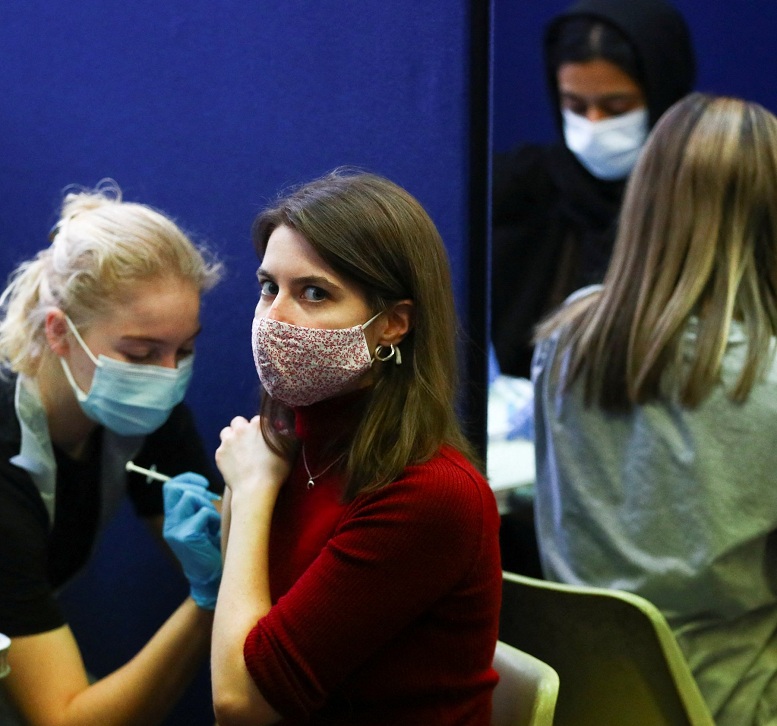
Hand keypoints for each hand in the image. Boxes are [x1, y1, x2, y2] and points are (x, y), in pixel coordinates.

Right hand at [163, 473, 221, 609]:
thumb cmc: (212, 545)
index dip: (188, 479)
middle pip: (176, 488)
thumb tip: (207, 484)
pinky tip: (215, 531)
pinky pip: (203, 514)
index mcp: (173, 517)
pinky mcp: (185, 537)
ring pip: (190, 497)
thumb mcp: (203, 520)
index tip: (204, 483)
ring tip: (212, 521)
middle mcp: (170, 522)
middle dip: (197, 489)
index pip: (170, 486)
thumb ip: (200, 503)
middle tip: (210, 500)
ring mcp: (175, 530)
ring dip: (207, 504)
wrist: (212, 577)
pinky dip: (213, 518)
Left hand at [216, 416, 291, 494]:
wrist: (255, 489)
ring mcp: (228, 441)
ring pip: (226, 432)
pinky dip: (226, 453)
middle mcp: (241, 429)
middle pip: (238, 421)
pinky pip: (221, 449)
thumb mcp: (286, 451)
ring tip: (238, 450)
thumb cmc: (274, 471)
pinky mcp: (219, 454)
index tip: (263, 437)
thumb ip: (282, 436)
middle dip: (242, 428)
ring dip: (231, 438)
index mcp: (258, 425)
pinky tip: (234, 463)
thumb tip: (282, 429)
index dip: (261, 428)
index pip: (258, 419)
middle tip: (248, 441)